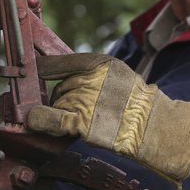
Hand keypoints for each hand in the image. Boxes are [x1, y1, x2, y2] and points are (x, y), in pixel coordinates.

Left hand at [26, 53, 189, 185]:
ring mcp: (85, 100)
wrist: (156, 127)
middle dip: (63, 99)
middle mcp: (90, 78)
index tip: (34, 69)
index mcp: (100, 64)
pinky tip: (34, 121)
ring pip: (58, 105)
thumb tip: (63, 78)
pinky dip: (41, 120)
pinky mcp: (82, 122)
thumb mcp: (118, 75)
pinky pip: (53, 119)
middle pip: (60, 88)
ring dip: (63, 114)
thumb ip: (91, 74)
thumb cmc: (138, 104)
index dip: (44, 67)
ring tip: (86, 122)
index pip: (62, 62)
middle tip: (81, 111)